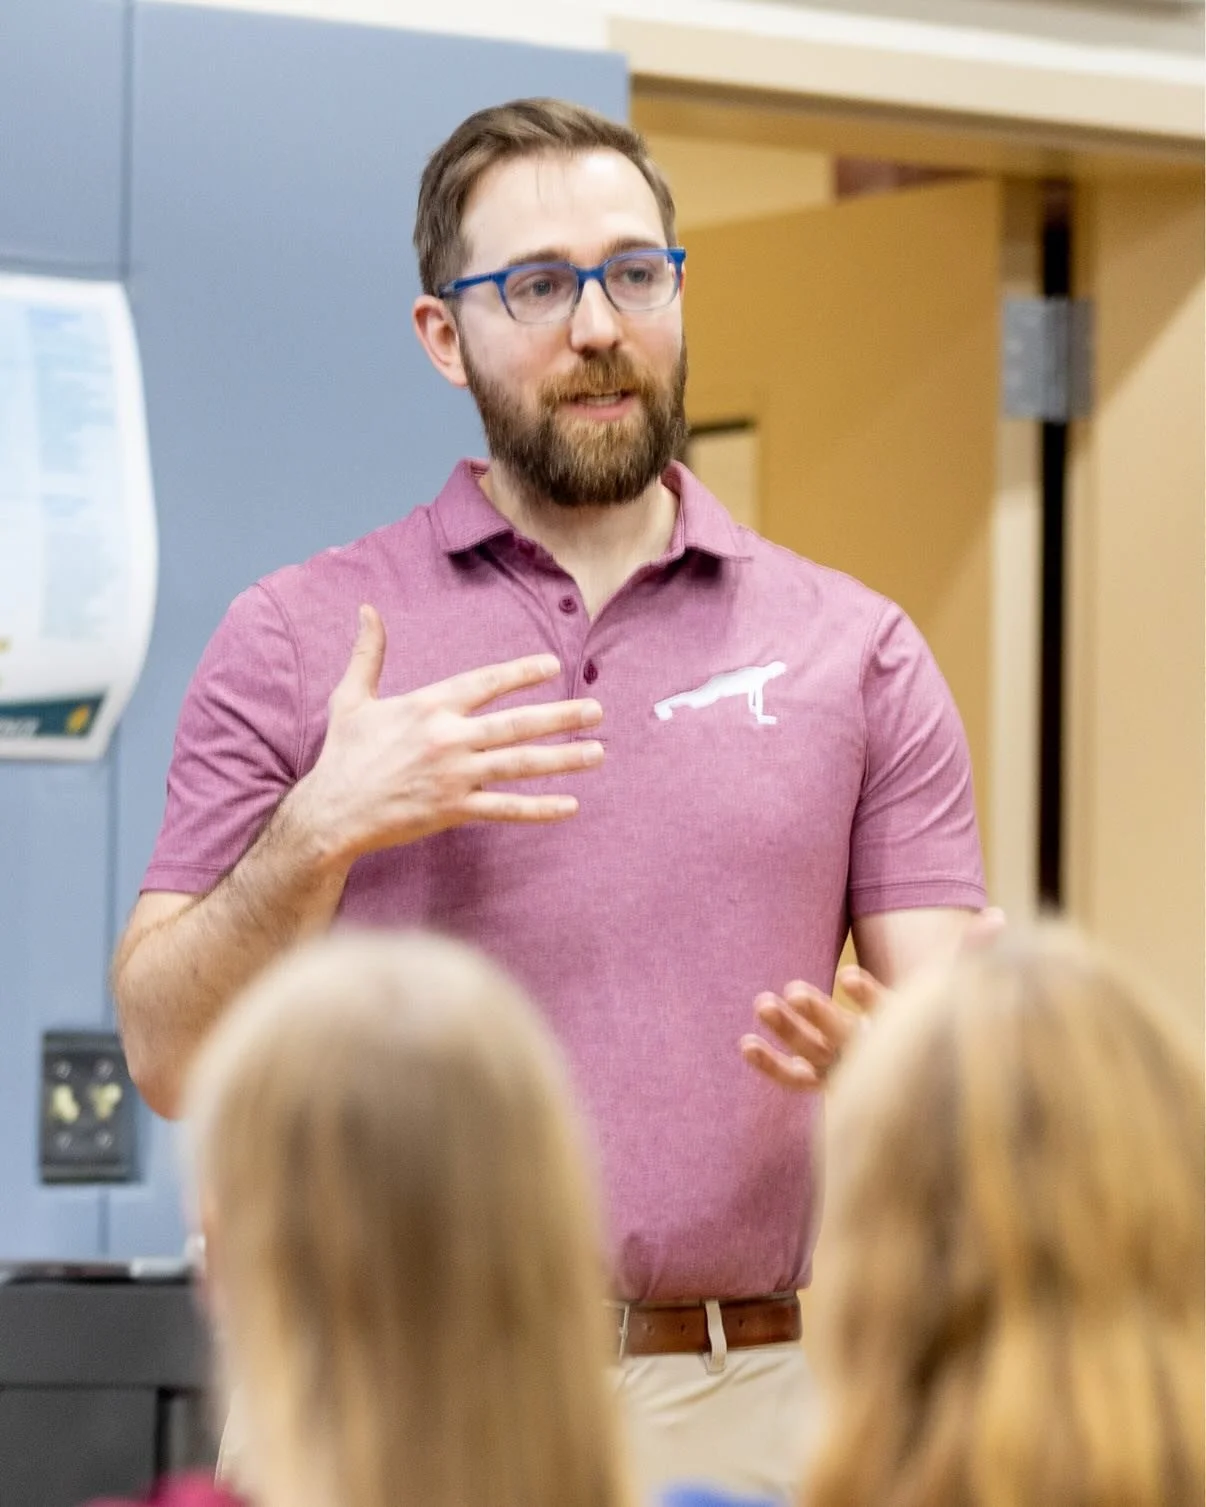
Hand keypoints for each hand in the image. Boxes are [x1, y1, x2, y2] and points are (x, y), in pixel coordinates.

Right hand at [293, 604, 604, 862]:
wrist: (331, 811)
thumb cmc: (342, 755)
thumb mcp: (350, 699)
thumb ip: (368, 654)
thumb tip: (367, 609)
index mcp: (428, 707)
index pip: (485, 683)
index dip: (521, 672)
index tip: (553, 665)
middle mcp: (447, 738)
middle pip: (515, 723)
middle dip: (561, 716)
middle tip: (597, 710)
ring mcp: (454, 776)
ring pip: (519, 764)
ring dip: (563, 758)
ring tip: (598, 752)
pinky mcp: (454, 810)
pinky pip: (505, 809)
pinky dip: (539, 808)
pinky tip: (570, 805)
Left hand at [740, 907, 1007, 1091]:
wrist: (918, 1081)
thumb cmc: (931, 1023)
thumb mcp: (949, 989)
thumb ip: (974, 954)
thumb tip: (1003, 916)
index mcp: (903, 1034)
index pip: (891, 1014)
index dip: (871, 996)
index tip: (847, 975)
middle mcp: (875, 1057)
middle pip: (845, 1038)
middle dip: (820, 1015)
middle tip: (793, 988)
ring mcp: (846, 1073)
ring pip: (813, 1057)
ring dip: (787, 1032)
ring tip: (762, 1003)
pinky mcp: (823, 1083)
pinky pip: (793, 1080)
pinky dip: (770, 1066)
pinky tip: (744, 1045)